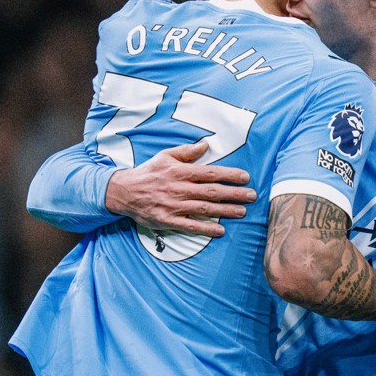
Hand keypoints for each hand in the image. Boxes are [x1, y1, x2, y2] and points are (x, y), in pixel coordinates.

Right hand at [105, 142, 255, 236]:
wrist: (123, 192)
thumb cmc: (148, 172)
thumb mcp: (165, 156)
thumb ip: (187, 152)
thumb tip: (206, 145)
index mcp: (180, 171)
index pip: (209, 173)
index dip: (229, 175)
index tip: (245, 177)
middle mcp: (179, 188)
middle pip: (211, 191)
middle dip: (234, 194)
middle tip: (252, 196)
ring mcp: (174, 205)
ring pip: (204, 208)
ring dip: (225, 211)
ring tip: (242, 212)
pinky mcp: (168, 220)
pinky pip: (190, 225)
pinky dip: (206, 228)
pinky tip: (220, 230)